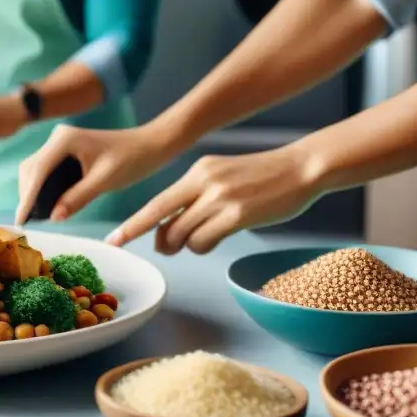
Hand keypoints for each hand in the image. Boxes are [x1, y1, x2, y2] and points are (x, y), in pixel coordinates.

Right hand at [15, 124, 171, 223]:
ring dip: (33, 191)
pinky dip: (42, 187)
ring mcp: (60, 143)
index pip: (38, 171)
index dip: (27, 197)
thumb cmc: (131, 159)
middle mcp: (58, 138)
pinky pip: (47, 170)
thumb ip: (77, 198)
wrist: (151, 145)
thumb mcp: (104, 181)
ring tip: (34, 216)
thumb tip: (53, 217)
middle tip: (27, 222)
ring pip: (36, 169)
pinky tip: (45, 204)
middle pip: (31, 169)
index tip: (21, 221)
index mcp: (64, 140)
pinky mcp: (66, 150)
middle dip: (27, 195)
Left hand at [108, 145, 321, 254]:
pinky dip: (205, 246)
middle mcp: (204, 182)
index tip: (114, 240)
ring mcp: (220, 199)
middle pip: (163, 220)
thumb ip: (195, 200)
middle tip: (163, 249)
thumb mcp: (222, 177)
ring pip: (183, 236)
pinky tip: (218, 237)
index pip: (156, 203)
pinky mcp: (237, 215)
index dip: (133, 224)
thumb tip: (170, 233)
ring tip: (207, 237)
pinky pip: (205, 242)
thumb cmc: (262, 177)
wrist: (302, 167)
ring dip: (188, 245)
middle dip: (157, 240)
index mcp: (198, 171)